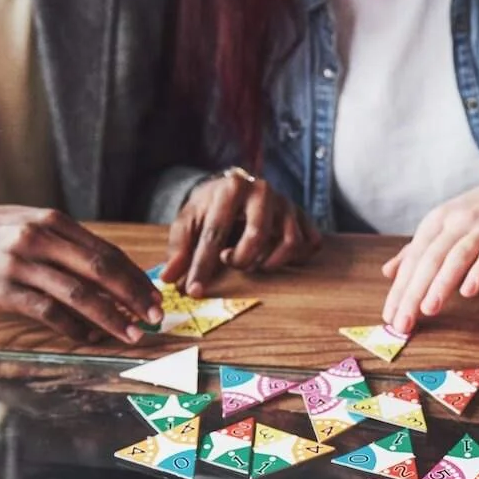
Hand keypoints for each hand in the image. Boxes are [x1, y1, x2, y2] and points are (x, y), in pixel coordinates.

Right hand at [0, 205, 163, 343]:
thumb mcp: (23, 222)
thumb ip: (60, 240)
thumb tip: (100, 267)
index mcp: (51, 220)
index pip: (106, 251)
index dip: (135, 276)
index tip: (154, 296)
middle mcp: (40, 238)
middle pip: (102, 270)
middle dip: (135, 297)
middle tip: (156, 317)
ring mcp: (21, 264)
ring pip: (80, 294)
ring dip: (112, 317)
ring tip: (133, 333)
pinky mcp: (3, 289)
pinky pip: (48, 311)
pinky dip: (73, 327)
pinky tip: (88, 338)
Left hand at [162, 169, 318, 296]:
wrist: (234, 188)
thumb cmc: (210, 208)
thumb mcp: (188, 222)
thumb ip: (179, 249)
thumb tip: (169, 279)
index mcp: (231, 187)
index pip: (215, 233)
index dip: (202, 265)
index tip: (194, 290)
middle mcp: (263, 191)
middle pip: (256, 237)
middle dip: (240, 260)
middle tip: (230, 261)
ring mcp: (287, 204)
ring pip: (288, 243)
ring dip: (268, 262)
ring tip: (251, 259)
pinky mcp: (304, 216)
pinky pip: (310, 245)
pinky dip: (295, 258)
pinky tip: (274, 257)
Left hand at [379, 163, 478, 333]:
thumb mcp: (448, 223)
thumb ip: (419, 248)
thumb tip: (388, 272)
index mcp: (437, 220)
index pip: (412, 259)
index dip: (399, 289)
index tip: (389, 317)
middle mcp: (456, 221)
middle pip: (430, 260)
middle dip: (413, 293)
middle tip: (402, 322)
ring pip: (457, 257)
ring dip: (441, 284)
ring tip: (428, 310)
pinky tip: (469, 291)